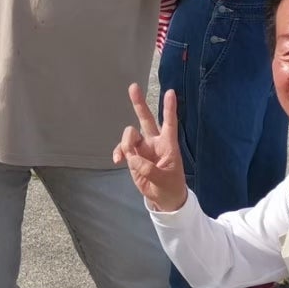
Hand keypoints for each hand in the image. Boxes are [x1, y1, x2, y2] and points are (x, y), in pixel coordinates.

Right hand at [113, 84, 187, 212]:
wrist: (164, 199)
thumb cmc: (171, 187)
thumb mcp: (164, 180)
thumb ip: (149, 169)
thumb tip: (133, 159)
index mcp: (168, 145)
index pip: (169, 123)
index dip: (169, 108)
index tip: (170, 92)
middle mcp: (154, 142)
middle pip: (146, 119)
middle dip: (139, 104)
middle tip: (133, 87)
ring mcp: (143, 149)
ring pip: (130, 135)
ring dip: (126, 143)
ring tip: (126, 157)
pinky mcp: (133, 157)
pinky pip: (123, 149)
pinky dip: (119, 152)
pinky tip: (117, 160)